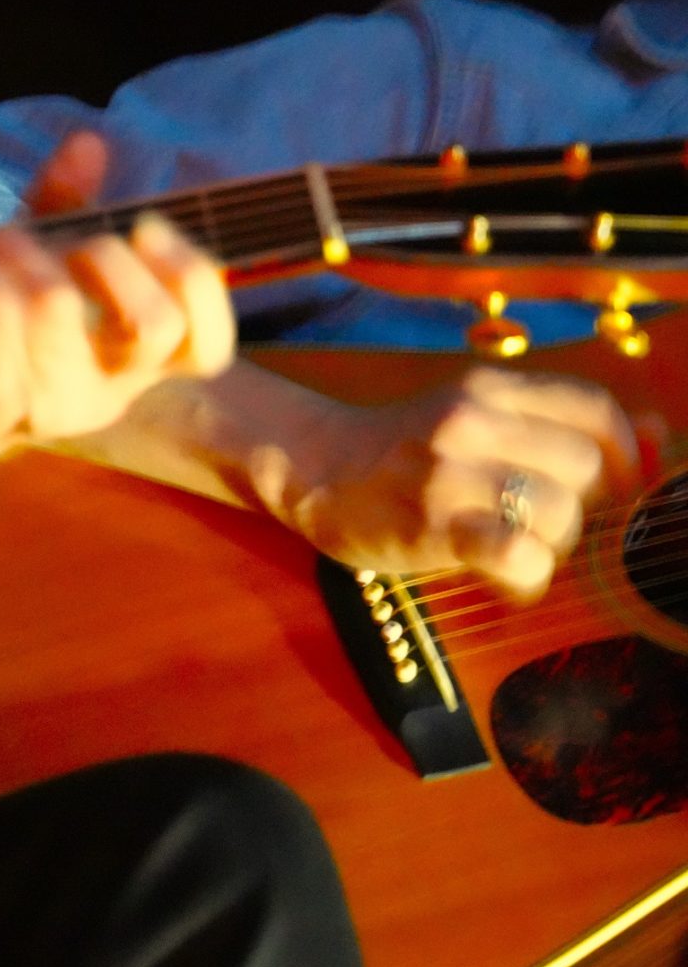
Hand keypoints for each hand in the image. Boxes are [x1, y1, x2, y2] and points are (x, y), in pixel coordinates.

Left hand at [0, 217, 234, 585]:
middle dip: (102, 253)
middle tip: (47, 242)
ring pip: (56, 300)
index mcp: (128, 368)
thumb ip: (65, 209)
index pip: (206, 344)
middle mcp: (102, 395)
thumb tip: (88, 144)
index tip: (142, 228)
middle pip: (154, 324)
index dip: (193, 277)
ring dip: (8, 248)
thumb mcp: (30, 267)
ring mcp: (48, 405)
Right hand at [262, 367, 635, 599]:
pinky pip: (519, 556)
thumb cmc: (404, 451)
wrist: (313, 467)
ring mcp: (449, 473)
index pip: (595, 410)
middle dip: (583, 508)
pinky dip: (528, 576)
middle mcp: (471, 420)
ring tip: (519, 550)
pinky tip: (506, 578)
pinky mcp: (433, 526)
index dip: (624, 455)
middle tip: (545, 523)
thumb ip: (561, 422)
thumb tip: (660, 435)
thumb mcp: (477, 417)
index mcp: (488, 388)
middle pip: (586, 469)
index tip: (612, 487)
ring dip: (553, 545)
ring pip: (560, 514)